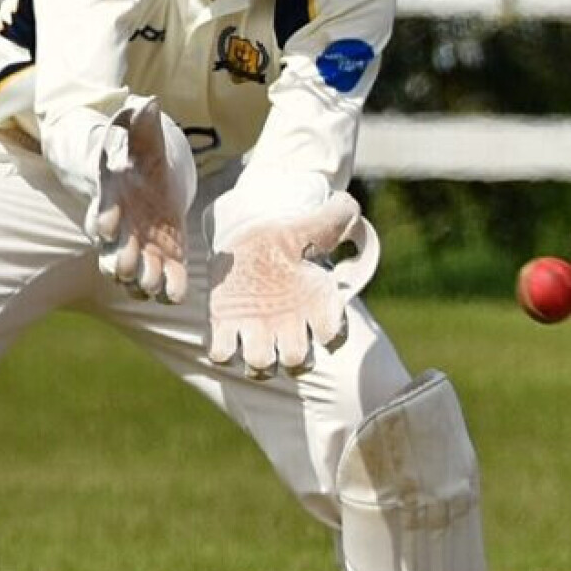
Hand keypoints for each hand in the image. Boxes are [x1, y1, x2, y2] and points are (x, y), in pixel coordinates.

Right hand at [90, 100, 195, 301]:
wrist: (146, 181)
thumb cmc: (137, 158)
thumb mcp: (139, 137)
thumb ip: (142, 123)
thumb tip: (150, 102)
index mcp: (111, 203)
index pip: (102, 214)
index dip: (105, 220)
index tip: (108, 227)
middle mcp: (121, 233)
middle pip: (113, 255)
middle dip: (122, 262)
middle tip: (132, 266)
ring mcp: (140, 250)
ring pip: (134, 275)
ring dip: (143, 282)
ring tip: (153, 284)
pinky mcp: (162, 261)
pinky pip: (162, 282)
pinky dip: (169, 290)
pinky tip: (176, 294)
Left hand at [207, 192, 378, 377]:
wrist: (250, 240)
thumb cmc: (288, 237)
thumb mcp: (313, 223)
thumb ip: (339, 215)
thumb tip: (348, 204)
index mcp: (316, 306)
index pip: (334, 337)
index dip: (331, 333)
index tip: (324, 310)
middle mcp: (290, 327)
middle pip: (296, 363)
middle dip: (293, 355)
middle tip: (285, 331)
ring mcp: (257, 330)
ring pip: (261, 366)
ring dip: (258, 359)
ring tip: (253, 335)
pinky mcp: (225, 326)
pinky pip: (223, 355)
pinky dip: (223, 350)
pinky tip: (226, 329)